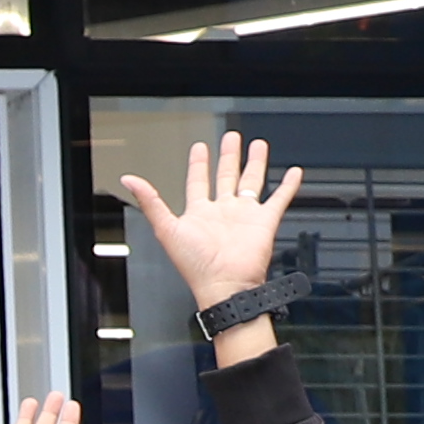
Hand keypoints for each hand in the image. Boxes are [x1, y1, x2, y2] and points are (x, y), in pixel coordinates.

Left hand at [122, 132, 303, 317]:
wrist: (225, 285)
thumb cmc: (195, 265)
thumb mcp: (166, 228)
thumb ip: (150, 202)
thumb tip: (129, 180)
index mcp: (200, 213)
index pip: (198, 181)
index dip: (198, 164)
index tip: (200, 148)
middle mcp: (223, 212)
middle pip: (226, 176)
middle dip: (228, 156)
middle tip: (231, 137)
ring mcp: (245, 215)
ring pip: (252, 182)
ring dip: (255, 163)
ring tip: (258, 145)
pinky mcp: (265, 222)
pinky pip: (279, 199)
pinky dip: (288, 185)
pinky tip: (294, 172)